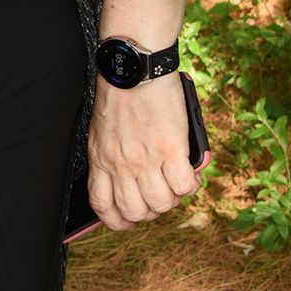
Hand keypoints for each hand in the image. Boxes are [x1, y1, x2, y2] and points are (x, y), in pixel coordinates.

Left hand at [86, 73, 200, 232]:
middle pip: (136, 212)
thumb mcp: (102, 130)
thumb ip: (111, 156)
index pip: (103, 206)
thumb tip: (127, 179)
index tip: (129, 220)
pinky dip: (190, 184)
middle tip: (160, 195)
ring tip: (175, 180)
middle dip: (151, 210)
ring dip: (173, 197)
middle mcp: (121, 164)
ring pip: (162, 204)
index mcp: (101, 159)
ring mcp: (146, 159)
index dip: (118, 220)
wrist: (134, 69)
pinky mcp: (171, 150)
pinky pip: (184, 187)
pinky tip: (188, 171)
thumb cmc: (119, 94)